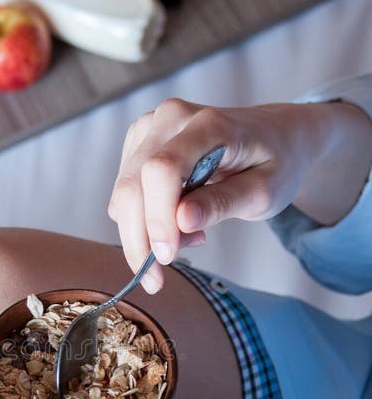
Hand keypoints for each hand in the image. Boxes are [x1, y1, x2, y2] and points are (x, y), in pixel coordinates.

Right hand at [109, 98, 335, 291]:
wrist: (275, 134)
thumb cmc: (276, 162)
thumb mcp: (266, 191)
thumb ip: (224, 204)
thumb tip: (182, 221)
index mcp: (209, 124)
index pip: (163, 169)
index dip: (158, 218)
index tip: (167, 257)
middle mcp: (170, 118)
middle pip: (132, 186)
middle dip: (139, 240)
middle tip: (157, 280)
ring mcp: (150, 128)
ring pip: (123, 195)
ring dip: (144, 232)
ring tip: (189, 239)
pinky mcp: (139, 143)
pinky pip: (125, 194)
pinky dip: (144, 220)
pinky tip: (178, 222)